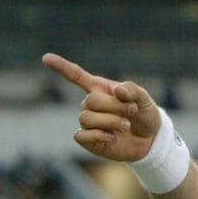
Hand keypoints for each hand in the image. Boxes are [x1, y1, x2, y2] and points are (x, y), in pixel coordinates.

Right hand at [42, 53, 160, 161]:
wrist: (151, 140)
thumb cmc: (145, 115)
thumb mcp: (144, 99)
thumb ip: (132, 90)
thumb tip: (117, 91)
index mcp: (100, 89)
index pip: (76, 76)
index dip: (61, 67)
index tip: (46, 58)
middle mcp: (91, 105)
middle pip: (90, 101)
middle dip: (114, 106)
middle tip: (132, 111)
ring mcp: (89, 123)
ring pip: (85, 118)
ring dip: (110, 121)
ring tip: (126, 125)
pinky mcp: (90, 140)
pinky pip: (81, 136)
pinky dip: (97, 135)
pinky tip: (112, 137)